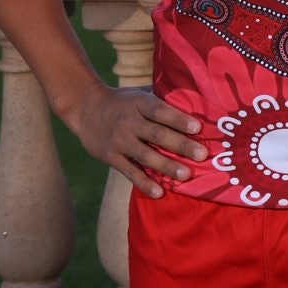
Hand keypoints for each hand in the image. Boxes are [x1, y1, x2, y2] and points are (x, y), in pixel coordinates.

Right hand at [65, 86, 206, 198]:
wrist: (86, 109)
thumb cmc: (123, 101)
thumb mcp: (139, 94)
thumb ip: (162, 100)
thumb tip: (198, 104)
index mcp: (139, 103)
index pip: (160, 111)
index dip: (178, 119)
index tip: (197, 128)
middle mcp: (129, 122)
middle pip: (157, 135)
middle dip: (181, 145)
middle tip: (202, 155)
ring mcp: (119, 141)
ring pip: (146, 156)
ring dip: (167, 166)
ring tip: (186, 175)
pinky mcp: (111, 157)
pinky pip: (130, 172)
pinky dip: (144, 183)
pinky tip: (159, 193)